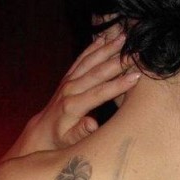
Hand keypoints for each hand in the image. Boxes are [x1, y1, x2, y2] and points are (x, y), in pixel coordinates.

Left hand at [22, 28, 139, 150]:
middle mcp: (70, 89)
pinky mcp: (68, 76)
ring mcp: (68, 80)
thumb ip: (81, 132)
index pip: (99, 93)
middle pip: (97, 73)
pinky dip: (93, 47)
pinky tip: (105, 37)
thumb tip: (93, 123)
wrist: (43, 131)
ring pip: (90, 61)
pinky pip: (82, 58)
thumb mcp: (70, 142)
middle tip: (136, 52)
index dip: (118, 85)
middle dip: (117, 62)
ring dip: (107, 48)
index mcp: (72, 106)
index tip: (135, 77)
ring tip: (124, 37)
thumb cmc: (60, 140)